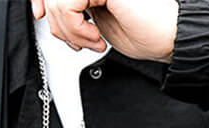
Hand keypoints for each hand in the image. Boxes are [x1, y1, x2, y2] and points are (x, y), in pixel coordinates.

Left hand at [30, 0, 178, 63]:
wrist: (168, 37)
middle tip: (80, 43)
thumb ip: (72, 12)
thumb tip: (46, 11)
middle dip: (57, 24)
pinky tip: (96, 37)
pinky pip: (67, 4)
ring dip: (70, 31)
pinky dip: (76, 29)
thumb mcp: (94, 23)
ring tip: (92, 42)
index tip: (40, 16)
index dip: (40, 0)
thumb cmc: (144, 33)